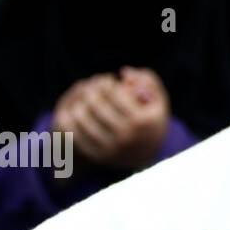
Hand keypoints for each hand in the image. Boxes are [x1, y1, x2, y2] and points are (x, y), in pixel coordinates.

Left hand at [53, 68, 170, 171]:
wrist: (149, 155)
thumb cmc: (151, 119)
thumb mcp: (158, 99)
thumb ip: (148, 80)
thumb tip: (124, 73)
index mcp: (142, 121)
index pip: (116, 94)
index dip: (107, 83)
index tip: (107, 80)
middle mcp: (126, 136)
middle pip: (96, 105)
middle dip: (91, 91)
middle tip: (91, 87)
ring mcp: (111, 147)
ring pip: (82, 120)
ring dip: (78, 105)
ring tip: (83, 99)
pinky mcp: (99, 156)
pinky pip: (77, 136)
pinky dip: (70, 123)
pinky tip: (72, 113)